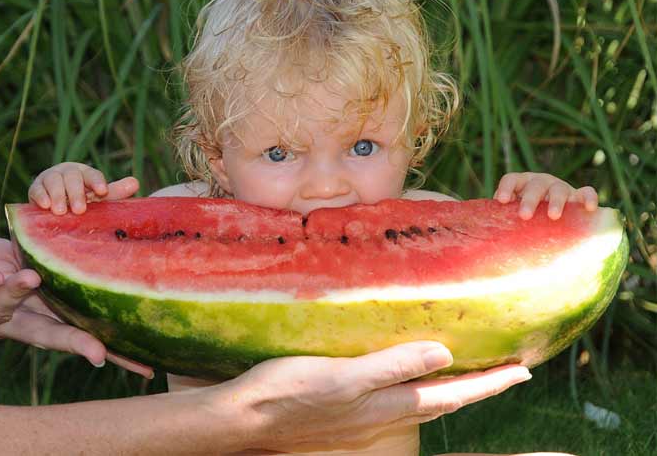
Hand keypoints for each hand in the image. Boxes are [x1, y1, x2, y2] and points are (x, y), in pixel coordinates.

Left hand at [0, 234, 152, 377]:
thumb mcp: (29, 250)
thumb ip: (67, 241)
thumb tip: (123, 204)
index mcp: (37, 311)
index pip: (80, 331)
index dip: (112, 351)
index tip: (144, 367)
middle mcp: (13, 323)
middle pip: (48, 337)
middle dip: (75, 345)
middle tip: (101, 353)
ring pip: (1, 315)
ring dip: (16, 295)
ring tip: (31, 276)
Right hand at [28, 162, 138, 214]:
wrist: (57, 207)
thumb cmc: (83, 200)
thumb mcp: (99, 198)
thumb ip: (115, 192)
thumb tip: (136, 182)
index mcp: (86, 173)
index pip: (93, 174)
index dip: (97, 181)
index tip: (102, 192)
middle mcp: (68, 172)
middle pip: (72, 178)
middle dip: (76, 193)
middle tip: (80, 210)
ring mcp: (50, 178)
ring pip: (53, 181)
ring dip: (57, 196)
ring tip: (61, 211)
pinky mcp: (35, 188)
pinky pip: (36, 189)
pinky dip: (40, 196)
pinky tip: (44, 206)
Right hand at [213, 342, 530, 451]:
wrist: (248, 418)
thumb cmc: (291, 393)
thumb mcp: (343, 377)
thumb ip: (392, 367)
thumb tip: (443, 355)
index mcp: (386, 405)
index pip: (451, 394)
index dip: (488, 383)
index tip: (523, 371)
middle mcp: (383, 413)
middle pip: (444, 399)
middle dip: (480, 385)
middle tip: (509, 370)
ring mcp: (365, 413)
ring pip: (422, 399)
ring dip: (453, 385)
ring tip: (472, 369)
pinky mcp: (347, 405)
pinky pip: (397, 395)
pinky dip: (418, 383)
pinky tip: (410, 371)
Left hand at [494, 172, 597, 219]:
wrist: (553, 217)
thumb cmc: (526, 219)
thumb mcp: (512, 217)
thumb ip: (500, 222)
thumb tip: (480, 242)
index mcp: (521, 184)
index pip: (511, 180)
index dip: (506, 188)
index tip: (501, 201)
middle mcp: (540, 183)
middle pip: (534, 186)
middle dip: (530, 200)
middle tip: (524, 216)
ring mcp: (561, 188)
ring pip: (559, 190)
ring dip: (555, 201)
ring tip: (553, 216)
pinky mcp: (579, 196)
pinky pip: (587, 192)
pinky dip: (589, 197)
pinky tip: (589, 208)